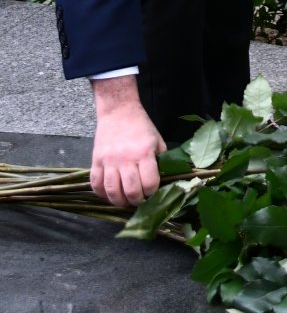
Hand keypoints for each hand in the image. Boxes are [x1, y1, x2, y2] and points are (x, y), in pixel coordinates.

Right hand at [90, 75, 166, 206]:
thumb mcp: (157, 140)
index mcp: (144, 153)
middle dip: (136, 201)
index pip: (149, 182)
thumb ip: (160, 159)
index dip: (152, 193)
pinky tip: (108, 195)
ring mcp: (109, 161)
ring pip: (111, 191)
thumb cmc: (141, 126)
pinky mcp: (96, 161)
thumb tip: (164, 179)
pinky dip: (101, 194)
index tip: (152, 194)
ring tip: (125, 201)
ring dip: (119, 201)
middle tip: (139, 201)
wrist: (119, 111)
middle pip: (130, 190)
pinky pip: (96, 184)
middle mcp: (126, 159)